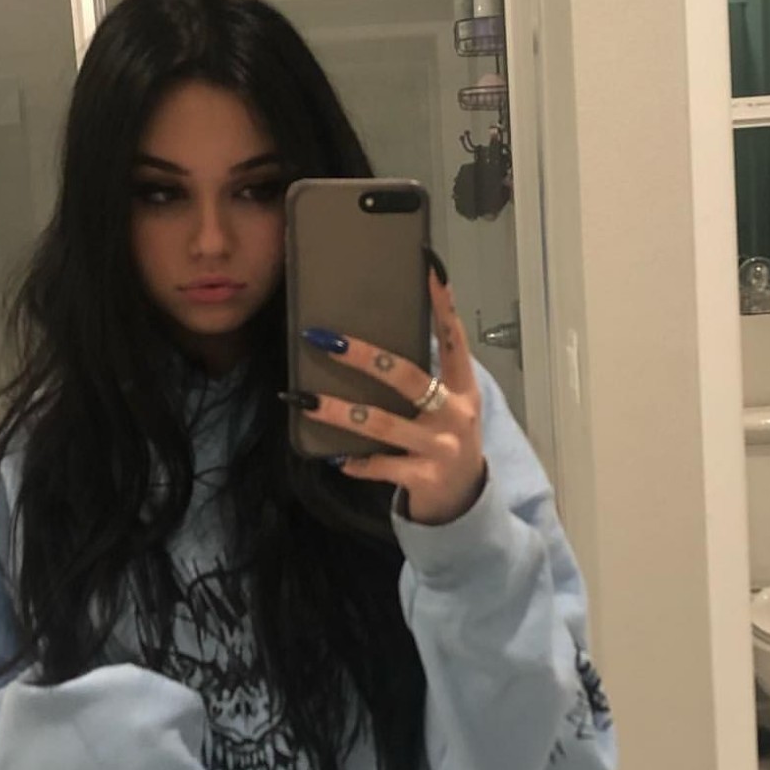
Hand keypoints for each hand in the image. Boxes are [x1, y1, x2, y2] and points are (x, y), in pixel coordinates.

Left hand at [294, 266, 486, 525]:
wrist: (464, 499)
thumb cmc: (446, 441)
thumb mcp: (448, 407)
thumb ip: (425, 379)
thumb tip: (374, 346)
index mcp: (463, 389)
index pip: (454, 340)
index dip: (443, 307)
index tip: (429, 270)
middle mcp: (454, 414)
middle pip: (406, 377)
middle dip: (363, 357)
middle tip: (324, 339)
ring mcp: (439, 446)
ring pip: (381, 423)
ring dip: (338, 411)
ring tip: (304, 399)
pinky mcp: (423, 476)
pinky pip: (379, 465)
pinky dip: (355, 461)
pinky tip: (333, 457)